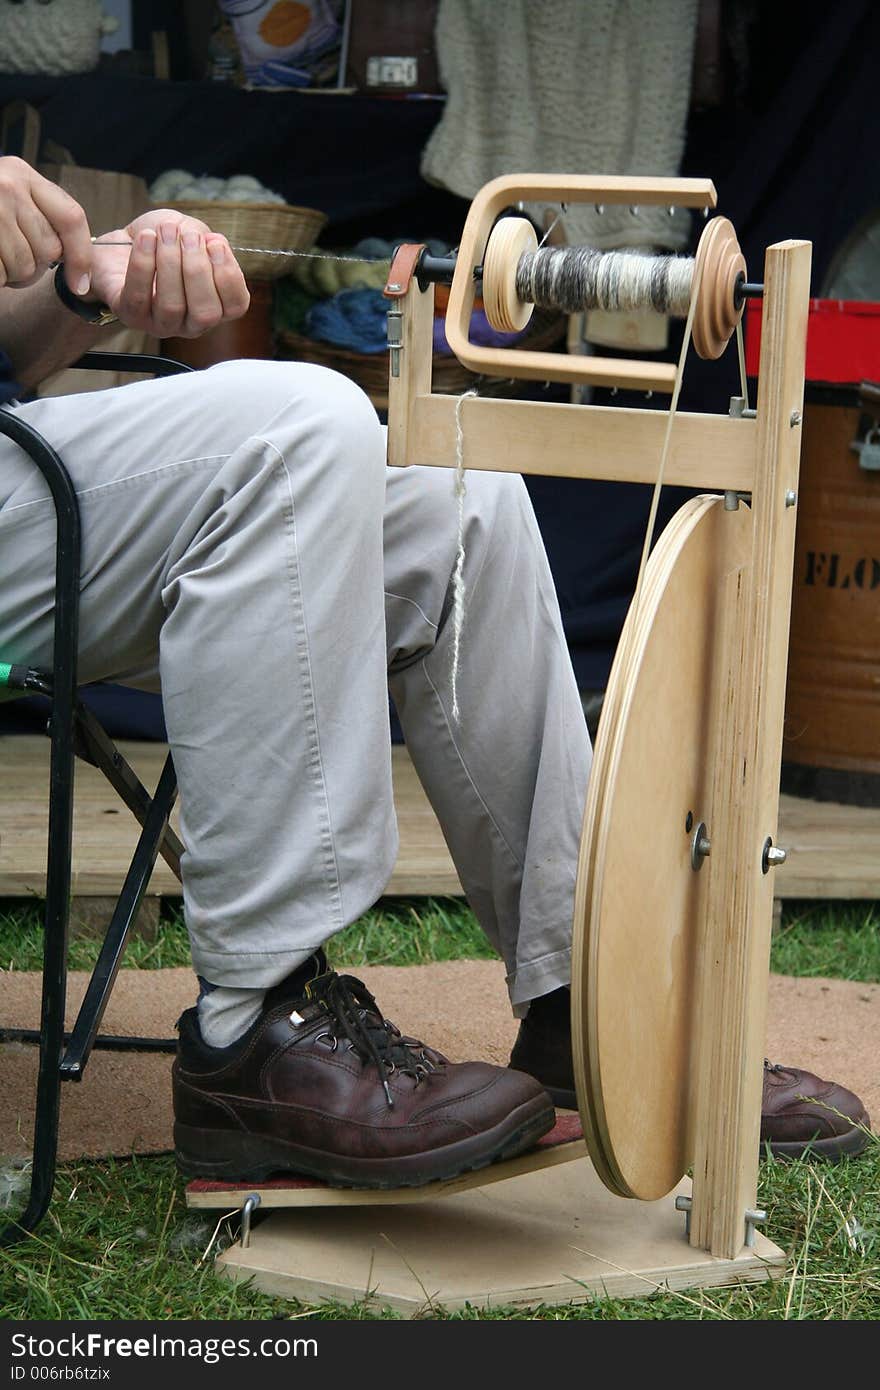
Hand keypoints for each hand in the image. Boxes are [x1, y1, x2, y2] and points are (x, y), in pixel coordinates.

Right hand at [0, 155, 91, 290]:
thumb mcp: (9, 195)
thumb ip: (39, 215)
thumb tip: (78, 266)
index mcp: (22, 174)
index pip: (71, 217)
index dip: (81, 257)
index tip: (80, 284)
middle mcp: (7, 186)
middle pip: (49, 249)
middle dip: (34, 265)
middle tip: (10, 256)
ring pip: (25, 267)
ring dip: (12, 274)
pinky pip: (2, 274)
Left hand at [90, 209, 249, 337]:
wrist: (121, 242)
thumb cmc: (161, 241)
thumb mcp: (189, 231)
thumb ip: (204, 239)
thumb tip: (213, 244)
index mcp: (213, 304)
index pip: (235, 306)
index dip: (229, 275)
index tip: (215, 243)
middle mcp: (190, 322)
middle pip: (206, 313)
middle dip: (198, 270)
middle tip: (188, 237)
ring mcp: (160, 324)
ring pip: (172, 306)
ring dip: (170, 263)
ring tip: (164, 232)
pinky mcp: (130, 316)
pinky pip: (139, 297)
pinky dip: (143, 264)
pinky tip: (146, 239)